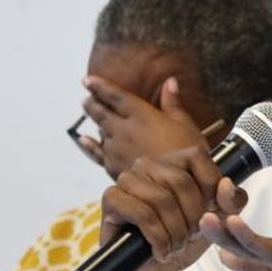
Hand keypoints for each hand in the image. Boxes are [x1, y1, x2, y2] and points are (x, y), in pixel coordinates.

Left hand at [79, 76, 210, 179]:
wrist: (177, 190)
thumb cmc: (187, 156)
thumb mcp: (186, 125)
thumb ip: (173, 103)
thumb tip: (170, 81)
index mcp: (141, 115)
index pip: (115, 96)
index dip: (100, 87)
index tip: (87, 80)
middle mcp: (124, 130)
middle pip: (101, 113)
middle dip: (93, 103)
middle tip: (87, 98)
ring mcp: (117, 149)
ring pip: (99, 131)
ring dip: (93, 121)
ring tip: (88, 110)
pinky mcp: (114, 168)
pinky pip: (97, 153)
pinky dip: (89, 145)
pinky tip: (84, 140)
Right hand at [96, 147, 250, 270]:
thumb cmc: (182, 241)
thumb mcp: (216, 221)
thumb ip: (230, 202)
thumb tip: (227, 185)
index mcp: (175, 162)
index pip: (198, 157)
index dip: (209, 189)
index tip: (208, 215)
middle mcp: (149, 164)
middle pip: (181, 182)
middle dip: (192, 218)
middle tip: (190, 237)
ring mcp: (128, 179)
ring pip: (162, 199)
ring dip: (175, 232)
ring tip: (176, 247)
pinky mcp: (112, 198)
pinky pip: (142, 214)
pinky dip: (158, 239)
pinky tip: (160, 252)